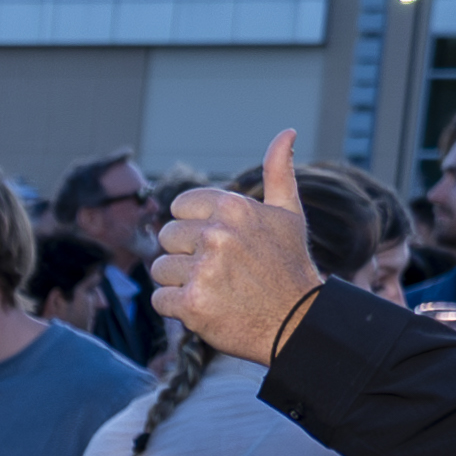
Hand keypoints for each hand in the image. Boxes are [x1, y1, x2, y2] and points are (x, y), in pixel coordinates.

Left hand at [149, 135, 328, 364]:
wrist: (296, 323)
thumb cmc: (289, 267)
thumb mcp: (289, 214)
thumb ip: (279, 172)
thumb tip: (286, 132)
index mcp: (233, 208)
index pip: (179, 207)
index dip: (192, 227)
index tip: (214, 244)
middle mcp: (217, 235)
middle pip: (167, 237)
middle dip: (185, 255)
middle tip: (218, 271)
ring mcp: (203, 270)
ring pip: (160, 269)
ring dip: (179, 283)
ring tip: (213, 290)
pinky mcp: (192, 303)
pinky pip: (159, 300)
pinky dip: (177, 309)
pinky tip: (206, 308)